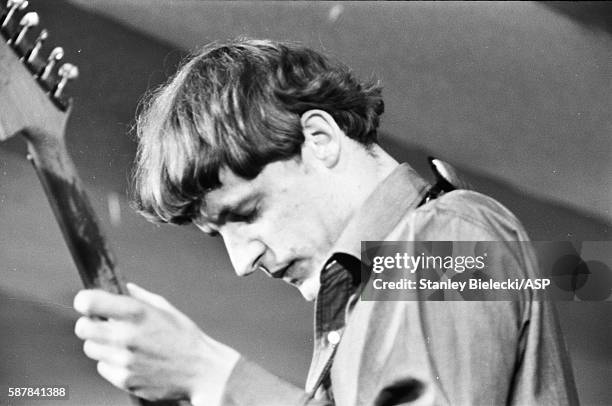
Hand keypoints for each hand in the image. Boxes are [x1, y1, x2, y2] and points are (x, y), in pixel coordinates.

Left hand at [73, 283, 239, 403]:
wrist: (200, 370)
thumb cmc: (186, 338)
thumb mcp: (166, 309)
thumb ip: (139, 297)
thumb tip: (123, 288)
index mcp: (138, 313)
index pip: (90, 303)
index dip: (85, 301)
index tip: (87, 302)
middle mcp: (127, 336)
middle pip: (83, 328)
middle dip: (89, 324)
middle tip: (101, 324)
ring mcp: (124, 360)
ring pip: (90, 349)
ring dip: (101, 344)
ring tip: (121, 343)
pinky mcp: (124, 379)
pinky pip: (103, 367)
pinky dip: (111, 363)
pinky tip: (130, 359)